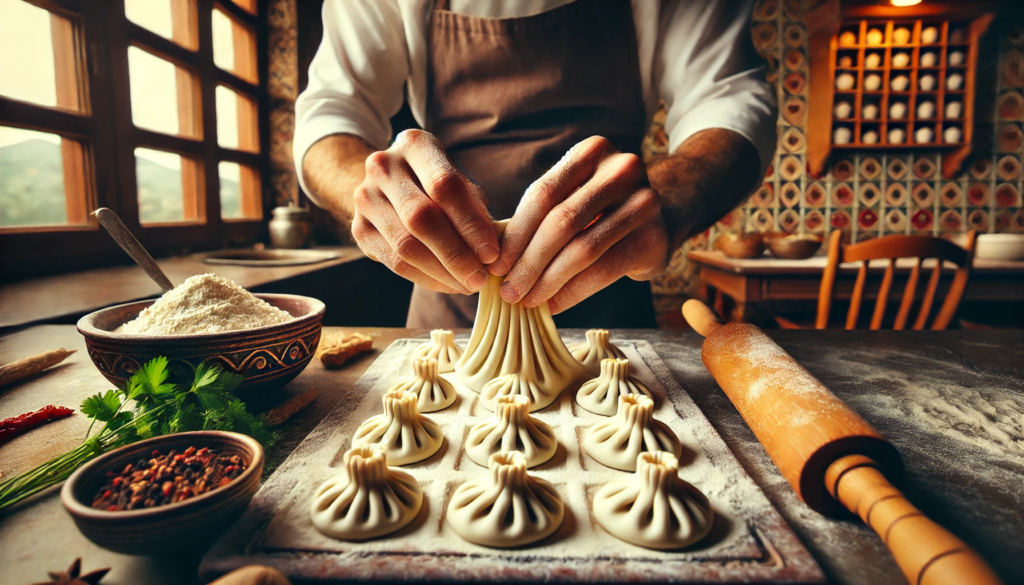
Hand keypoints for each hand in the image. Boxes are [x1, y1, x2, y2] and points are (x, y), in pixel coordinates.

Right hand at [351, 130, 498, 294]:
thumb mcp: (459, 181)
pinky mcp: (358, 229)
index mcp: (415, 145)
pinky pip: (394, 262)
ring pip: (405, 245)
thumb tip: (494, 253)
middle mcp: (384, 166)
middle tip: (480, 278)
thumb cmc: (435, 182)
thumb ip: (476, 208)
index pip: (444, 186)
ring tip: (467, 284)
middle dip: (456, 254)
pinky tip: (448, 284)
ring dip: (441, 272)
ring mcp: (365, 198)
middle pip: (421, 218)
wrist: (387, 184)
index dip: (471, 224)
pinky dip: (425, 278)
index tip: (492, 254)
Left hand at [489, 136, 668, 312]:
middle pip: (561, 222)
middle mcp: (621, 169)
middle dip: (528, 262)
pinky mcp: (654, 238)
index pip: (542, 194)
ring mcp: (643, 202)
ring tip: (526, 300)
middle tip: (507, 290)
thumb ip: (540, 216)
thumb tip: (494, 260)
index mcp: (592, 151)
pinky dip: (572, 292)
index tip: (495, 265)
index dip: (515, 234)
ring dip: (548, 281)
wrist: (662, 216)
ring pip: (582, 249)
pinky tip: (553, 305)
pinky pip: (604, 271)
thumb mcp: (573, 196)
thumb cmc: (601, 209)